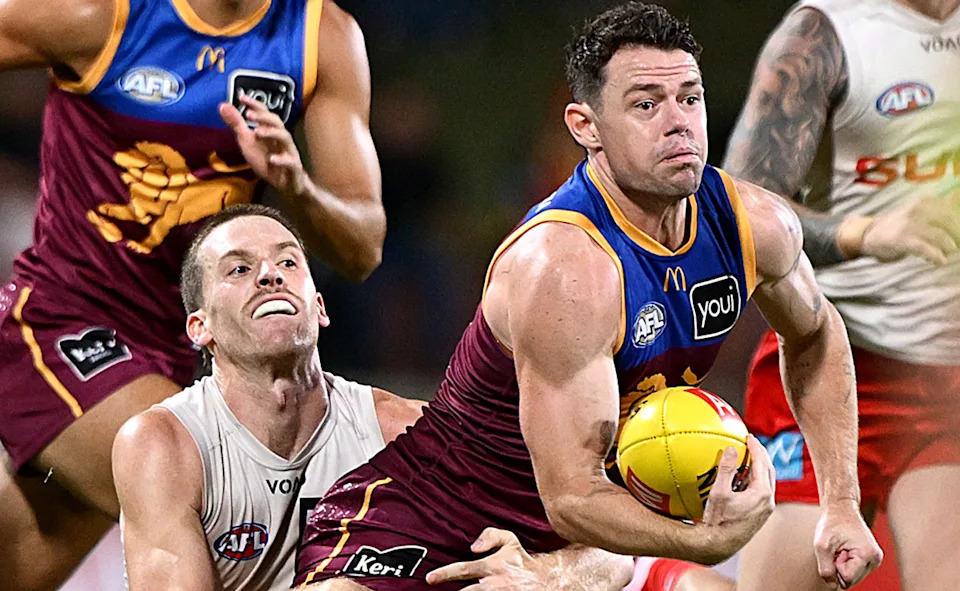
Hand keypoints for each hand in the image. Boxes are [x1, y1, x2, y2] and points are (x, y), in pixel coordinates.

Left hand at [219, 94, 306, 196]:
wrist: (287, 184)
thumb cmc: (267, 160)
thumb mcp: (248, 142)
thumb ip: (237, 125)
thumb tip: (223, 105)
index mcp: (270, 131)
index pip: (264, 113)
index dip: (255, 104)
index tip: (241, 97)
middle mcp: (280, 139)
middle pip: (277, 122)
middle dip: (263, 117)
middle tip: (248, 114)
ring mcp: (289, 152)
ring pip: (285, 138)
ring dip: (272, 133)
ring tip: (257, 132)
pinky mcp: (294, 168)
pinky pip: (290, 162)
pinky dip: (282, 160)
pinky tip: (271, 160)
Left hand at [426, 528, 546, 589]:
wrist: (546, 581)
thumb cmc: (522, 561)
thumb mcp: (510, 540)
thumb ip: (490, 535)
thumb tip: (474, 547)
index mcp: (492, 567)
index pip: (464, 569)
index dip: (445, 574)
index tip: (430, 579)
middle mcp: (493, 585)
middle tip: (438, 589)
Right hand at [700, 435, 774, 557]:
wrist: (718, 546)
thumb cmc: (717, 521)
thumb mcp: (719, 493)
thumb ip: (726, 469)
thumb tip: (731, 449)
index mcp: (761, 494)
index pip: (762, 463)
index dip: (756, 447)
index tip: (748, 436)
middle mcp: (768, 502)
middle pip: (769, 470)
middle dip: (761, 454)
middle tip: (751, 443)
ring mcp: (765, 509)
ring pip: (767, 481)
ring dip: (760, 467)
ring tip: (749, 456)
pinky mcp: (760, 515)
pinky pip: (762, 491)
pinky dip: (756, 479)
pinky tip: (743, 477)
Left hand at [813, 500, 881, 588]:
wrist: (841, 510)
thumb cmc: (832, 523)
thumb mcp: (822, 545)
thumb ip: (825, 568)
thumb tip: (832, 585)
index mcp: (868, 555)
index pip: (847, 578)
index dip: (836, 566)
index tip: (836, 550)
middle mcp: (875, 560)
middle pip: (850, 580)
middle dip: (839, 567)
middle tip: (837, 549)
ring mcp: (874, 561)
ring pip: (851, 578)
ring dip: (841, 565)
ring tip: (841, 548)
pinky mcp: (869, 560)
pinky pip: (853, 572)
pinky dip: (845, 564)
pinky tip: (845, 550)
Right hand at [847, 193, 959, 264]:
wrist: (868, 234)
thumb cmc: (897, 226)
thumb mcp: (916, 213)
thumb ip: (935, 215)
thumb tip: (955, 221)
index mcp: (924, 202)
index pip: (951, 210)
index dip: (956, 223)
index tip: (957, 233)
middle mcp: (917, 210)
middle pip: (949, 222)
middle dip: (956, 235)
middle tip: (956, 245)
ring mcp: (910, 224)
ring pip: (940, 236)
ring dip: (949, 246)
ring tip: (949, 253)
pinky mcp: (903, 239)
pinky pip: (926, 248)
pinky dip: (936, 256)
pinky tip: (940, 262)